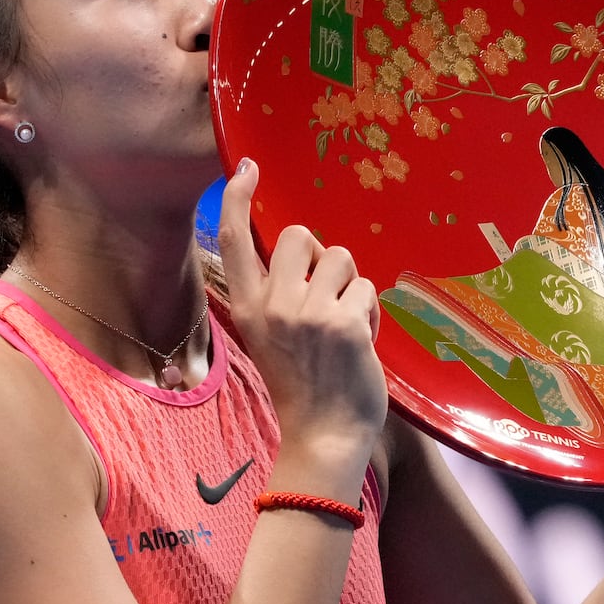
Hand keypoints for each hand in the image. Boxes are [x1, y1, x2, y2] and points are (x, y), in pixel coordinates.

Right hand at [217, 158, 387, 468]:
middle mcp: (273, 305)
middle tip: (324, 289)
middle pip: (297, 234)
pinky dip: (370, 312)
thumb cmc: (301, 386)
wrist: (323, 435)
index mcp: (247, 308)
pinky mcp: (346, 323)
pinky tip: (361, 342)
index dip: (237, 198)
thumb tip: (302, 250)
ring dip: (349, 285)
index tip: (246, 168)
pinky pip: (366, 289)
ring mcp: (309, 313)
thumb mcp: (269, 336)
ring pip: (339, 257)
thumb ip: (276, 295)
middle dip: (318, 253)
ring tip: (345, 322)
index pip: (233, 239)